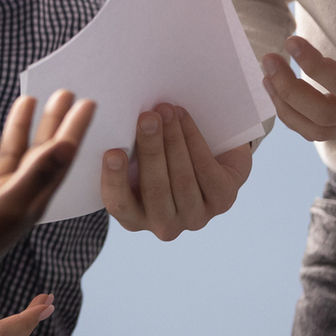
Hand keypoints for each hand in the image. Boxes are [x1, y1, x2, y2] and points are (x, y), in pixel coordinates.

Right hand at [0, 91, 94, 335]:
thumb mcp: (7, 206)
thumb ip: (36, 176)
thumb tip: (67, 146)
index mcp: (32, 201)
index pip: (60, 158)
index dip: (75, 129)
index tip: (88, 101)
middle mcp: (16, 199)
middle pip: (40, 153)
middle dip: (52, 123)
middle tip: (65, 91)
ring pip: (10, 157)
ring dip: (20, 130)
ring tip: (28, 99)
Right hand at [100, 103, 250, 239]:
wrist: (211, 149)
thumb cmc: (161, 151)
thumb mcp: (140, 154)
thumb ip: (128, 146)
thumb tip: (120, 119)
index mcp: (134, 217)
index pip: (119, 205)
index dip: (115, 180)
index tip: (113, 152)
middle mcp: (164, 224)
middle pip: (155, 190)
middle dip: (151, 150)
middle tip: (146, 118)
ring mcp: (195, 216)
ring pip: (182, 180)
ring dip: (173, 140)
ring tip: (166, 111)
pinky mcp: (222, 200)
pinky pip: (206, 170)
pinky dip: (193, 140)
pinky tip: (183, 118)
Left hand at [261, 0, 335, 141]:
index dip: (316, 67)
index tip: (291, 41)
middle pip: (327, 115)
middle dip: (290, 91)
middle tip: (269, 59)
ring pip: (320, 130)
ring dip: (287, 107)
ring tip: (268, 75)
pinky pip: (322, 131)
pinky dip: (294, 117)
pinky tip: (279, 90)